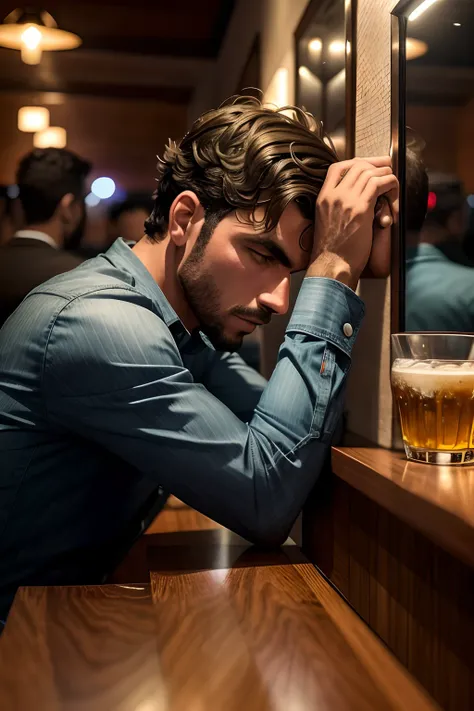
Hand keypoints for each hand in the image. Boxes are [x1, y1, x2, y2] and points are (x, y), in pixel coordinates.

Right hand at [307, 157, 398, 288]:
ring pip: (370, 172)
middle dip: (376, 164)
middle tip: (388, 169)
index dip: (356, 162)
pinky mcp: (360, 208)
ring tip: (393, 184)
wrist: (331, 267)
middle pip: (357, 165)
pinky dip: (391, 185)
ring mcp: (345, 200)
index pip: (337, 167)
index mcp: (323, 198)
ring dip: (386, 176)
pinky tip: (394, 194)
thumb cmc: (333, 252)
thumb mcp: (329, 223)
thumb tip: (359, 198)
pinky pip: (380, 184)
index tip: (369, 165)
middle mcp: (333, 195)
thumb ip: (339, 207)